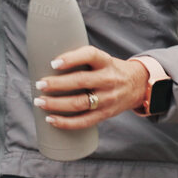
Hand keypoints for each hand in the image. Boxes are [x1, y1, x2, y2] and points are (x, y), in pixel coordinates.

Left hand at [34, 45, 149, 128]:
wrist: (138, 85)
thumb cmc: (111, 70)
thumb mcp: (102, 59)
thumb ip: (82, 60)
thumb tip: (48, 63)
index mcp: (106, 61)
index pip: (90, 55)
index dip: (71, 59)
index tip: (53, 63)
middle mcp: (108, 80)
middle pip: (80, 82)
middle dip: (57, 84)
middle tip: (39, 84)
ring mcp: (107, 98)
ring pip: (79, 103)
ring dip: (56, 104)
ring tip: (40, 102)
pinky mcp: (105, 114)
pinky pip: (84, 121)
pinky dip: (66, 122)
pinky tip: (51, 119)